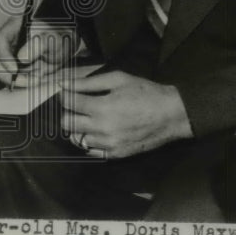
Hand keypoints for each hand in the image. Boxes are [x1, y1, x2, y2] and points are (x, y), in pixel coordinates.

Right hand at [0, 15, 77, 87]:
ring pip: (0, 71)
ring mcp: (10, 56)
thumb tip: (21, 57)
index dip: (3, 56)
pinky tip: (35, 81)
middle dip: (5, 73)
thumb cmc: (59, 37)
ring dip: (15, 80)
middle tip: (22, 81)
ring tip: (36, 79)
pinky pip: (11, 79)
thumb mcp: (52, 38)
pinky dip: (21, 84)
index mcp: (14, 28)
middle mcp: (8, 42)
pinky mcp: (15, 68)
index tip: (14, 70)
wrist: (66, 46)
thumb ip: (38, 45)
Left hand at [60, 70, 192, 158]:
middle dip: (68, 111)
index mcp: (102, 107)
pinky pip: (91, 151)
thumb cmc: (145, 92)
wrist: (171, 115)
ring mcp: (108, 144)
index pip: (69, 102)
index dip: (64, 94)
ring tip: (90, 117)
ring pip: (78, 138)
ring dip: (79, 127)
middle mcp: (102, 128)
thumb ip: (89, 82)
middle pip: (68, 123)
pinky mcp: (115, 154)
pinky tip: (98, 130)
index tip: (66, 91)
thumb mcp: (118, 80)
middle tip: (77, 104)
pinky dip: (90, 140)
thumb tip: (64, 83)